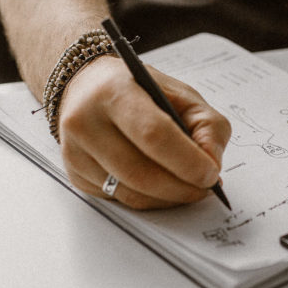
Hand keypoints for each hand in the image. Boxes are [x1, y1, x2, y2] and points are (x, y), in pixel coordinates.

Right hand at [57, 56, 231, 208]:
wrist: (85, 87)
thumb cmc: (137, 90)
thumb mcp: (179, 93)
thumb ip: (207, 125)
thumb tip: (212, 164)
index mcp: (114, 92)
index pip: (153, 134)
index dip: (187, 161)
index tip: (211, 174)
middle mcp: (86, 122)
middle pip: (140, 173)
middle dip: (181, 188)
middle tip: (205, 187)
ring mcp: (76, 152)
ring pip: (131, 194)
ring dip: (168, 198)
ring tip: (188, 187)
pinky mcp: (75, 175)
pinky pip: (120, 200)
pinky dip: (149, 199)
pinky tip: (161, 186)